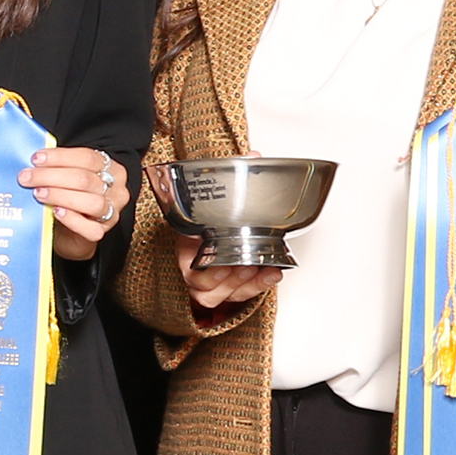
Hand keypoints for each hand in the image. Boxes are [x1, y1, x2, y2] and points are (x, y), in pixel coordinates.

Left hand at [22, 144, 127, 260]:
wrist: (69, 232)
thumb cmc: (67, 197)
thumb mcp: (66, 177)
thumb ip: (56, 167)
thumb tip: (34, 159)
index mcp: (111, 168)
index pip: (88, 158)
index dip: (60, 157)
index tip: (36, 159)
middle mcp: (116, 190)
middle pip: (85, 179)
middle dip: (51, 176)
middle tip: (27, 178)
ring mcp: (111, 212)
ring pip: (91, 202)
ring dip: (60, 195)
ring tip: (38, 194)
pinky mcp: (101, 232)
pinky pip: (90, 228)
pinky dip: (71, 219)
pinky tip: (56, 212)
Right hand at [152, 163, 282, 318]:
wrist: (217, 235)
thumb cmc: (215, 218)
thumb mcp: (221, 195)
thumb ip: (235, 174)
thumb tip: (254, 156)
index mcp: (188, 240)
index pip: (185, 256)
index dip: (198, 262)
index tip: (213, 257)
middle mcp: (194, 263)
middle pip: (200, 281)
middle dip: (224, 276)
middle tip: (243, 264)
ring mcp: (209, 280)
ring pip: (215, 294)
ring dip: (239, 284)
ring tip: (257, 269)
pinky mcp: (226, 290)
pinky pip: (235, 298)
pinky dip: (255, 288)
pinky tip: (270, 275)